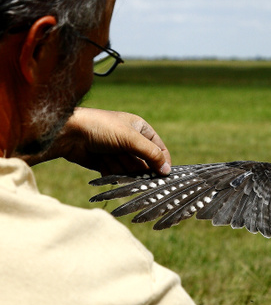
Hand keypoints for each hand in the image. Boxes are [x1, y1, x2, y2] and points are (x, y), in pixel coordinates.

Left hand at [25, 108, 170, 175]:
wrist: (68, 133)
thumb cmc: (101, 128)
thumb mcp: (130, 138)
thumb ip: (151, 154)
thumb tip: (167, 170)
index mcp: (140, 129)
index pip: (159, 149)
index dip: (162, 162)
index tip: (164, 176)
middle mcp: (131, 141)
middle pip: (144, 163)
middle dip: (137, 167)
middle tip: (130, 166)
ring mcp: (118, 153)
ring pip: (129, 170)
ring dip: (121, 168)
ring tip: (107, 156)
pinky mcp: (106, 163)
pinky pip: (116, 174)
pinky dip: (111, 173)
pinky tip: (101, 163)